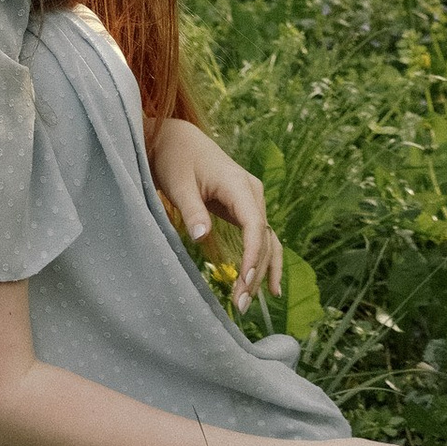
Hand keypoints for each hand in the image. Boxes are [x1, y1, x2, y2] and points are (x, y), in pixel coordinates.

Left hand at [152, 119, 281, 303]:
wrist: (178, 140)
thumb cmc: (176, 159)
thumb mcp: (178, 183)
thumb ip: (192, 210)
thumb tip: (202, 237)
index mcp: (238, 184)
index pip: (255, 225)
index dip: (253, 256)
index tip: (244, 282)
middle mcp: (252, 193)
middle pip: (264, 238)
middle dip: (256, 273)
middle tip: (240, 305)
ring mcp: (251, 201)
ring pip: (267, 241)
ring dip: (261, 272)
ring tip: (249, 303)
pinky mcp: (244, 208)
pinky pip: (261, 238)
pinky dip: (264, 261)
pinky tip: (270, 287)